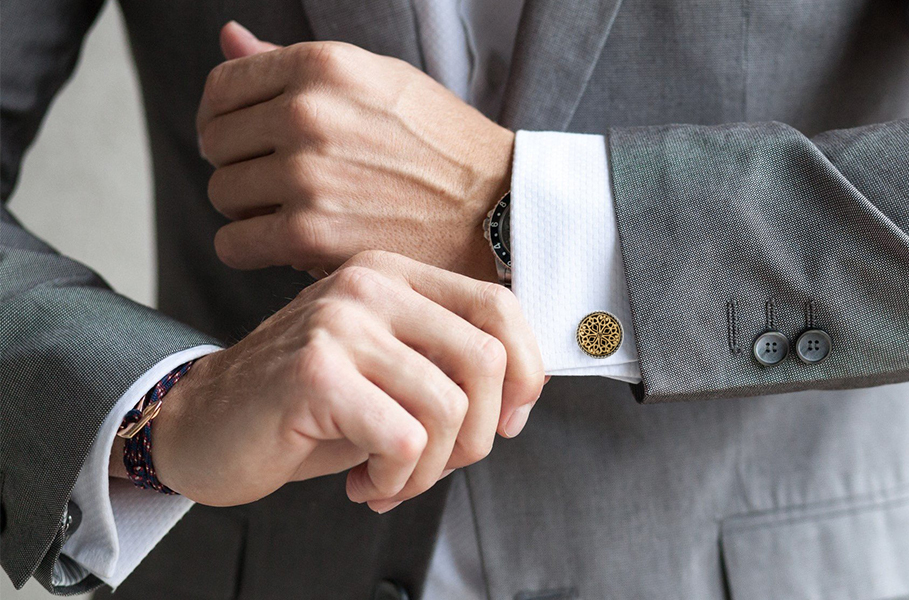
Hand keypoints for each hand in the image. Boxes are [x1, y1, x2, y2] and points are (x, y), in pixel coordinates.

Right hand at [109, 251, 542, 510]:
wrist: (201, 425)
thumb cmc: (306, 407)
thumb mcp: (389, 372)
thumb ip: (447, 366)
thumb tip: (519, 398)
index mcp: (394, 276)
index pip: (499, 306)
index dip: (525, 372)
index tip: (506, 422)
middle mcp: (369, 285)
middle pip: (484, 359)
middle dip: (476, 436)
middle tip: (438, 466)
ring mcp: (339, 322)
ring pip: (447, 407)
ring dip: (429, 470)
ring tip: (392, 480)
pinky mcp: (314, 371)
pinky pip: (404, 438)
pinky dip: (396, 479)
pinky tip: (364, 485)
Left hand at [197, 22, 512, 280]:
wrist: (496, 210)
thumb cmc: (439, 145)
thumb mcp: (377, 80)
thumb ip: (292, 63)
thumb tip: (227, 37)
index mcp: (322, 65)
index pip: (223, 86)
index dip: (224, 118)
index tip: (245, 143)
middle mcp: (307, 113)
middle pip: (216, 143)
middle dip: (239, 165)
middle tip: (277, 185)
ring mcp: (306, 175)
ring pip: (222, 195)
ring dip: (246, 210)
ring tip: (290, 214)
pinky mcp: (311, 234)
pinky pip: (234, 244)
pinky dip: (249, 249)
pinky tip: (284, 246)